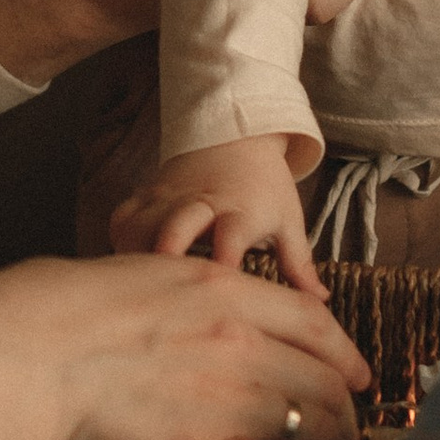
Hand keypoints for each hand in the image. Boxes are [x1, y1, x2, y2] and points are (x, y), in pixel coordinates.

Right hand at [0, 253, 366, 439]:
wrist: (25, 355)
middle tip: (345, 435)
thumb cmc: (59, 314)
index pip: (315, 323)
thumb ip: (186, 296)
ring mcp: (231, 401)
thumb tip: (195, 317)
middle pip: (327, 382)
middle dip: (345, 413)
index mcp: (224, 292)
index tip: (356, 375)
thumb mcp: (141, 276)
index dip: (345, 354)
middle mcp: (242, 342)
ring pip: (317, 430)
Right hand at [110, 133, 320, 292]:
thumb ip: (299, 264)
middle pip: (177, 227)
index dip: (223, 266)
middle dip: (168, 258)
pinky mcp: (147, 194)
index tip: (220, 300)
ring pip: (142, 225)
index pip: (231, 237)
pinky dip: (120, 245)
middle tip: (162, 297)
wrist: (235, 134)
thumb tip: (320, 304)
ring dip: (138, 258)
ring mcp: (169, 197)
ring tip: (141, 293)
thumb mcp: (288, 220)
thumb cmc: (265, 186)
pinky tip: (126, 272)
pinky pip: (123, 219)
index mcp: (241, 211)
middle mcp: (202, 202)